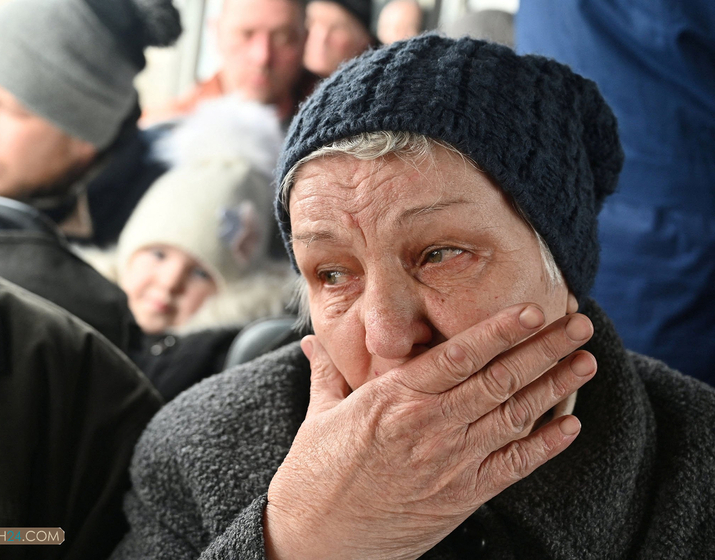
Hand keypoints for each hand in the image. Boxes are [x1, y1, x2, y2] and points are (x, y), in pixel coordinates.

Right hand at [264, 303, 595, 559]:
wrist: (318, 543)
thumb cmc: (314, 478)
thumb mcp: (320, 416)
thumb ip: (328, 373)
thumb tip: (312, 341)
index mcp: (394, 399)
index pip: (459, 355)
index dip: (501, 330)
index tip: (533, 310)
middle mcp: (430, 427)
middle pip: (499, 379)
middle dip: (544, 349)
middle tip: (579, 325)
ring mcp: (450, 464)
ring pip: (514, 417)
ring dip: (554, 388)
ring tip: (584, 362)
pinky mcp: (461, 497)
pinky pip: (513, 468)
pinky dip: (545, 446)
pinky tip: (570, 426)